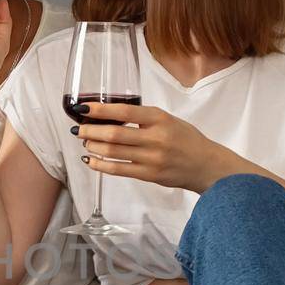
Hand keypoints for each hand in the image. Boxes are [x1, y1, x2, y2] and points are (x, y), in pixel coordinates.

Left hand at [73, 101, 241, 192]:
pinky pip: (118, 170)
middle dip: (91, 131)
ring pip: (113, 152)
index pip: (124, 111)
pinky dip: (101, 165)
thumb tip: (110, 116)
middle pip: (114, 134)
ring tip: (86, 142)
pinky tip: (91, 160)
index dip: (100, 110)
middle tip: (79, 129)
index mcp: (160, 119)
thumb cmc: (186, 140)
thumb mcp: (168, 120)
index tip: (83, 108)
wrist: (206, 165)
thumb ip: (143, 118)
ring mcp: (152, 159)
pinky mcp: (149, 175)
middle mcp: (155, 138)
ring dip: (94, 147)